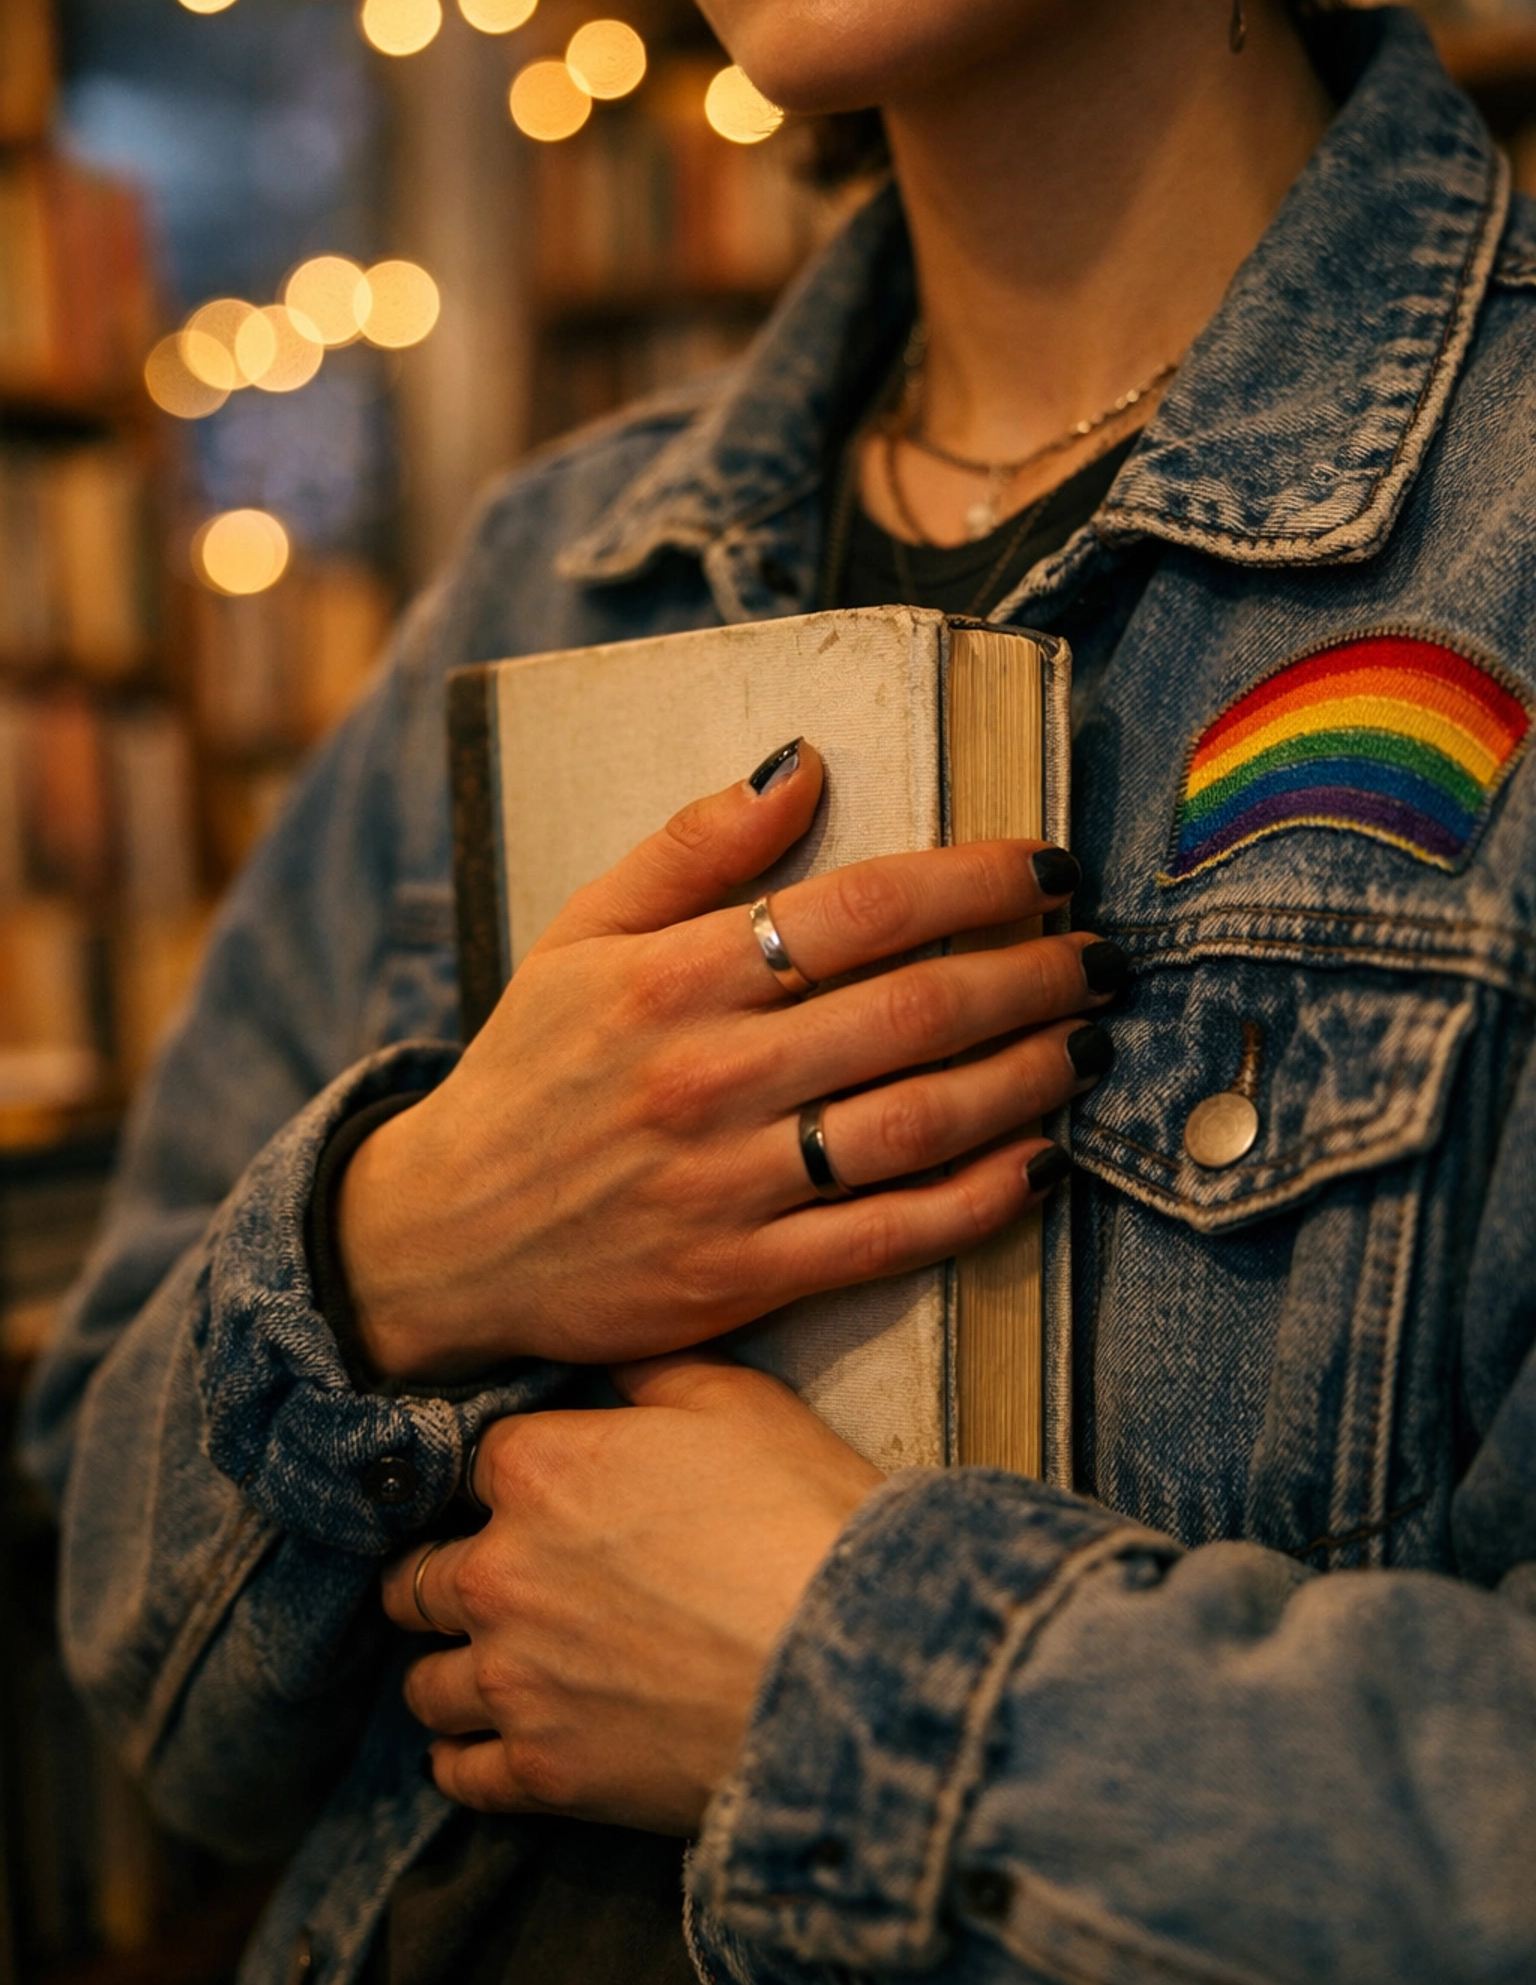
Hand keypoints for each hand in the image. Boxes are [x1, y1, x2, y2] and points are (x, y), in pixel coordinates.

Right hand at [340, 739, 1117, 1377]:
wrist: (444, 1237)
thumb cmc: (532, 1069)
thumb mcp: (579, 933)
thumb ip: (690, 847)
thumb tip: (801, 762)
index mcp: (668, 979)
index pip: (859, 908)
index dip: (974, 878)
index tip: (1045, 864)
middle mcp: (706, 1078)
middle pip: (913, 1010)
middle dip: (1031, 972)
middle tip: (1097, 955)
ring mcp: (728, 1186)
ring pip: (921, 1121)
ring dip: (1028, 1075)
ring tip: (1086, 1041)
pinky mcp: (743, 1278)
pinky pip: (892, 1235)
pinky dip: (982, 1198)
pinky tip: (1042, 1160)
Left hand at [382, 1355, 882, 1832]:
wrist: (851, 1662)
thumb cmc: (800, 1517)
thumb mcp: (737, 1401)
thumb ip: (649, 1370)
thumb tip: (605, 1356)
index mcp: (536, 1471)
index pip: (478, 1465)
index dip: (511, 1479)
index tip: (533, 1498)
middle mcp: (499, 1572)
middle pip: (421, 1577)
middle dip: (450, 1576)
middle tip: (496, 1585)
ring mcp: (512, 1679)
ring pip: (425, 1682)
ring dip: (452, 1669)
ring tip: (490, 1668)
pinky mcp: (540, 1773)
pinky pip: (459, 1773)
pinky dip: (468, 1759)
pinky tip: (494, 1744)